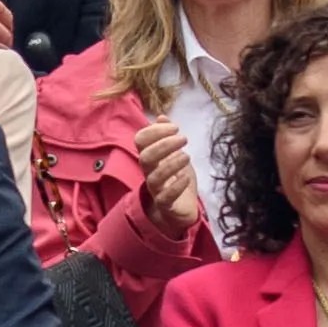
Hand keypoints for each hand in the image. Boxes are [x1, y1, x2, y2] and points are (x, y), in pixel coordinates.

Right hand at [132, 117, 203, 239]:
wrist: (181, 209)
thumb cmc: (176, 179)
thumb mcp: (174, 154)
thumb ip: (166, 137)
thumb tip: (162, 117)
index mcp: (150, 158)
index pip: (140, 140)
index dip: (155, 130)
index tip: (175, 127)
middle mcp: (149, 173)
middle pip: (145, 156)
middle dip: (164, 145)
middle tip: (184, 139)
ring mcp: (156, 190)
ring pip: (155, 177)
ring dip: (171, 164)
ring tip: (187, 156)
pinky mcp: (166, 205)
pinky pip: (165, 197)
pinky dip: (176, 186)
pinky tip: (186, 178)